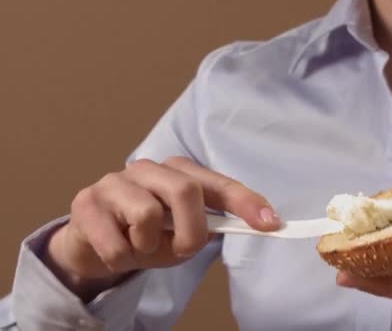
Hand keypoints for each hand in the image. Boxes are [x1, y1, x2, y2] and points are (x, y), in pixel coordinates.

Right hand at [44, 156, 280, 300]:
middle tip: (182, 250)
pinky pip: (116, 242)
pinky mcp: (86, 203)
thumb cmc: (146, 235)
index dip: (245, 202)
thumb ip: (212, 225)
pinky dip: (123, 258)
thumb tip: (258, 223)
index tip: (270, 223)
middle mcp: (148, 168)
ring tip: (141, 247)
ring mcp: (115, 181)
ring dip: (151, 246)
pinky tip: (117, 250)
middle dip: (192, 230)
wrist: (94, 244)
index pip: (218, 184)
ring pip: (148, 214)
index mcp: (178, 172)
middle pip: (185, 190)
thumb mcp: (183, 233)